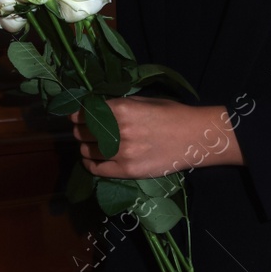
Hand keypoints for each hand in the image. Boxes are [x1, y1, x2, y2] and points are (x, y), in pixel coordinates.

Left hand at [69, 97, 243, 177]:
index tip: (75, 116)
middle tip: (84, 130)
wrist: (195, 137)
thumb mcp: (142, 100)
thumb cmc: (171, 114)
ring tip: (90, 144)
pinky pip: (97, 169)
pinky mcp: (127, 170)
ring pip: (86, 150)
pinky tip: (92, 160)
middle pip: (82, 132)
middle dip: (80, 130)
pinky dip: (90, 164)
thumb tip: (95, 108)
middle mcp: (117, 130)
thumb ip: (117, 105)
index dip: (76, 114)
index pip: (84, 113)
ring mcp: (121, 152)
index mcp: (120, 109)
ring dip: (85, 146)